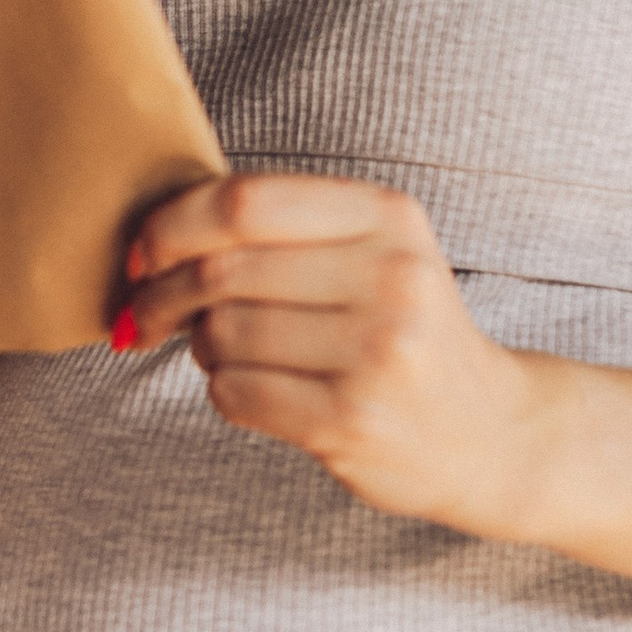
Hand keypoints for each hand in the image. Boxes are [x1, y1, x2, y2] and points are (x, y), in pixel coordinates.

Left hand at [121, 175, 547, 534]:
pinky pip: (236, 393)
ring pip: (222, 332)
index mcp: (388, 216)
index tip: (142, 253)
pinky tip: (254, 391)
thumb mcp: (374, 256)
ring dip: (200, 346)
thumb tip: (151, 239)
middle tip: (147, 312)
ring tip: (226, 354)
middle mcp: (391, 275)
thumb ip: (285, 230)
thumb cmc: (405, 335)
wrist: (489, 431)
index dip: (172, 224)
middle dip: (163, 291)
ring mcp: (377, 350)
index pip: (245, 200)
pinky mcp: (353, 417)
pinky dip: (223, 391)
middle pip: (223, 267)